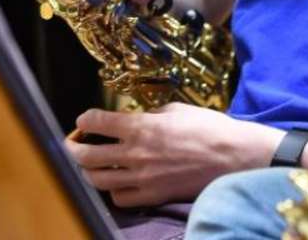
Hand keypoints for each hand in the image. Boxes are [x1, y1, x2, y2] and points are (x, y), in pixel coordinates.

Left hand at [66, 104, 282, 207]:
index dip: (85, 120)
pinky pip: (120, 198)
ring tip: (90, 165)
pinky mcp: (152, 196)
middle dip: (74, 148)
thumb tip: (139, 118)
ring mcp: (142, 178)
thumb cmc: (210, 128)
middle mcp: (135, 153)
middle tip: (75, 144)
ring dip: (88, 171)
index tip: (84, 120)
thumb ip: (152, 114)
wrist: (233, 157)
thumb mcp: (179, 109)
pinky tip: (118, 183)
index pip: (97, 123)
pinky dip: (113, 191)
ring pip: (97, 180)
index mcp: (141, 127)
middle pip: (86, 156)